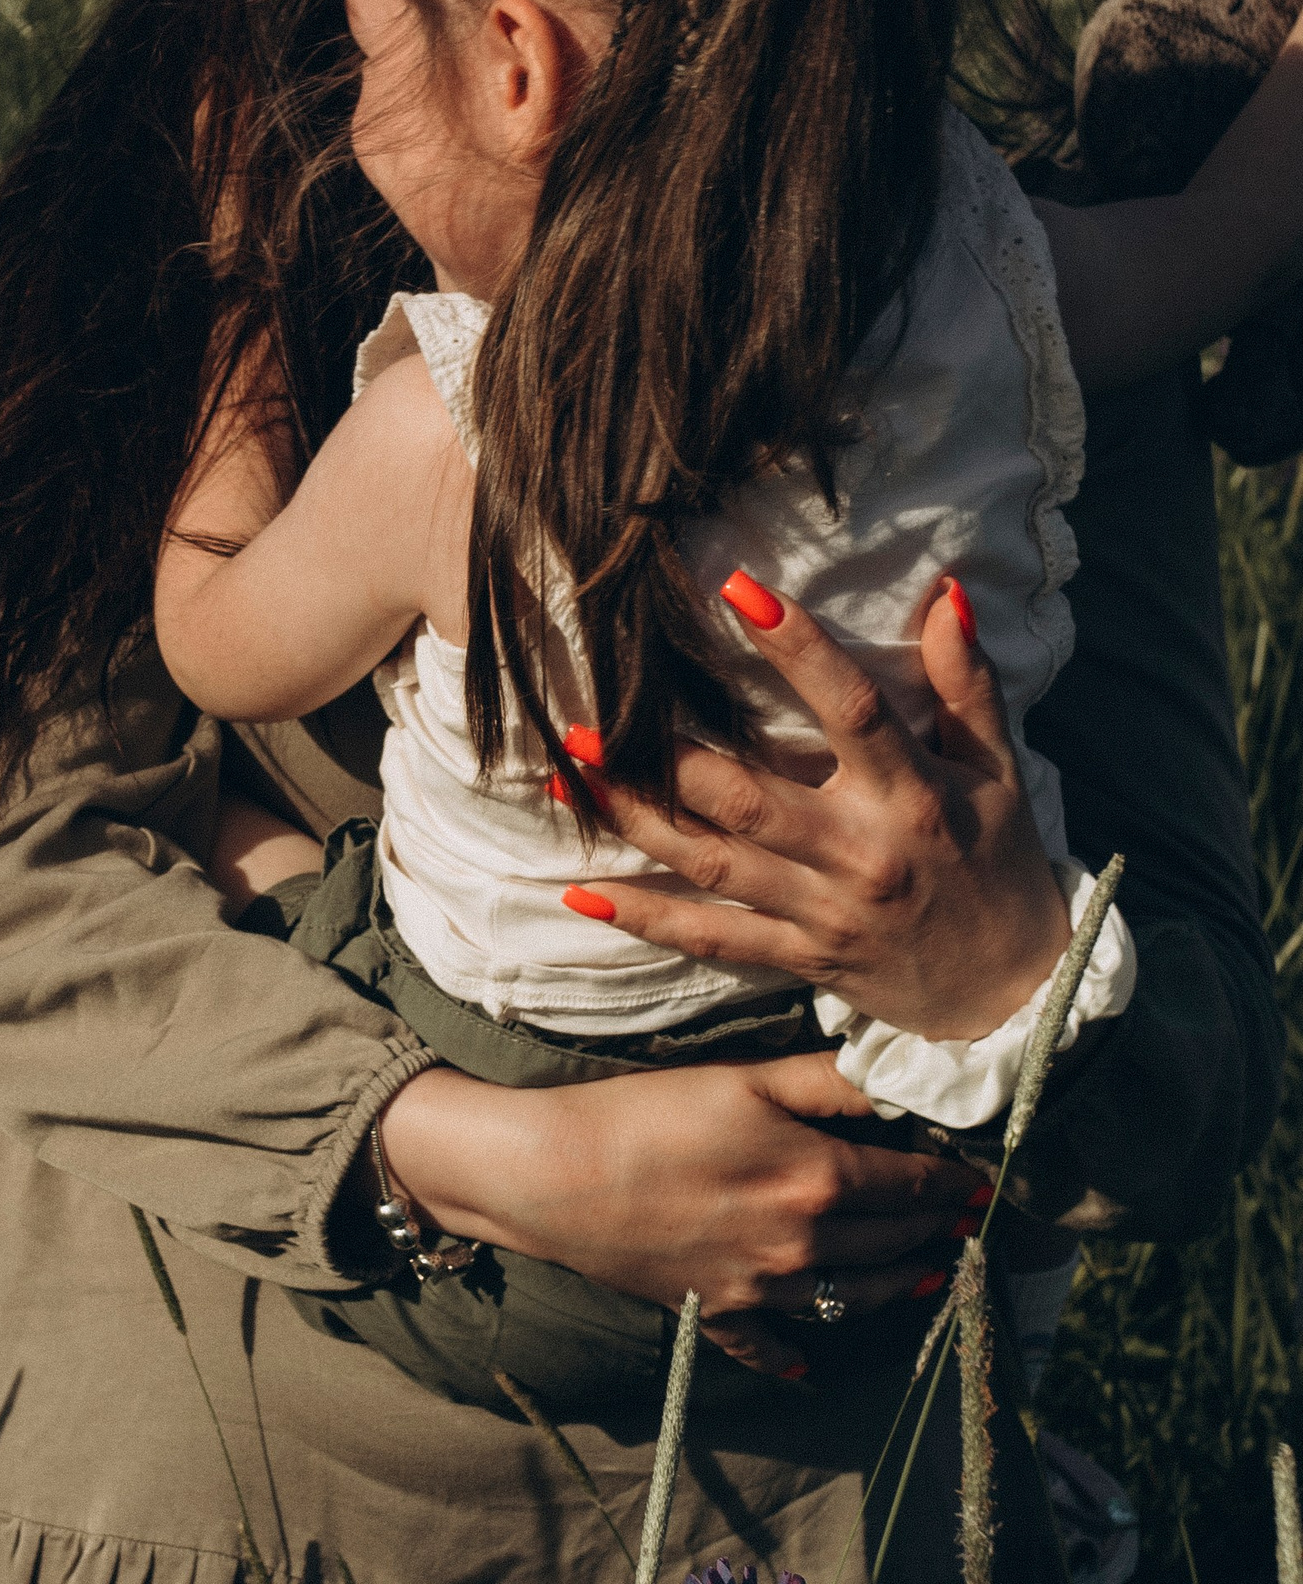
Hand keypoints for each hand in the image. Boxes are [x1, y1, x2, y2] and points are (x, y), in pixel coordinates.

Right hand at [376, 1049, 981, 1380]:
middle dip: (935, 1229)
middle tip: (963, 1221)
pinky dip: (792, 1354)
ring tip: (925, 1273)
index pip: (915, 1186)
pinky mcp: (719, 1313)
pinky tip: (806, 1361)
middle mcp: (806, 1246)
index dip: (954, 1181)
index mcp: (822, 1181)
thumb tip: (902, 1080)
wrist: (554, 1176)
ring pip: (855, 1297)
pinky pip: (770, 1347)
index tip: (982, 1180)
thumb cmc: (647, 1113)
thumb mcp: (746, 1079)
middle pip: (895, 1242)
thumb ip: (830, 1083)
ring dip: (898, 1285)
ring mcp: (764, 1290)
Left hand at [572, 574, 1071, 1042]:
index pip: (851, 708)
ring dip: (636, 820)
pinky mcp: (799, 957)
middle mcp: (861, 853)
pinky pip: (711, 939)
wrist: (1015, 995)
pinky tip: (580, 892)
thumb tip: (946, 592)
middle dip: (664, 757)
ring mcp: (824, 911)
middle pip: (748, 797)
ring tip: (569, 777)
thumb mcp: (1000, 771)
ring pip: (713, 864)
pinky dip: (645, 920)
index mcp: (912, 795)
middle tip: (591, 715)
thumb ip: (967, 684)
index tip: (736, 588)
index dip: (797, 647)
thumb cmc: (1001, 862)